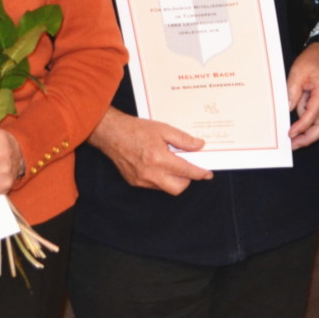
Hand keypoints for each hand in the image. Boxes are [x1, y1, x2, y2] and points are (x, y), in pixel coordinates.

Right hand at [88, 107, 212, 195]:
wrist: (111, 133)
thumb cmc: (136, 129)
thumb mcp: (163, 129)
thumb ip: (183, 139)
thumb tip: (199, 145)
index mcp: (159, 159)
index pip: (186, 172)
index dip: (200, 173)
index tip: (207, 173)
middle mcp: (150, 174)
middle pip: (178, 188)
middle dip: (187, 180)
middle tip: (189, 167)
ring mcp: (141, 180)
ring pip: (166, 188)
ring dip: (174, 179)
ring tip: (172, 163)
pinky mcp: (134, 182)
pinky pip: (154, 186)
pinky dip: (161, 178)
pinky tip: (159, 165)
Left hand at [288, 42, 318, 149]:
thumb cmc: (312, 61)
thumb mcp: (297, 74)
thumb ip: (292, 94)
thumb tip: (287, 111)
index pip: (312, 115)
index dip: (301, 127)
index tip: (290, 134)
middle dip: (309, 138)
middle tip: (294, 145)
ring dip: (309, 133)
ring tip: (294, 140)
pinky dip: (311, 125)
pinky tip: (299, 129)